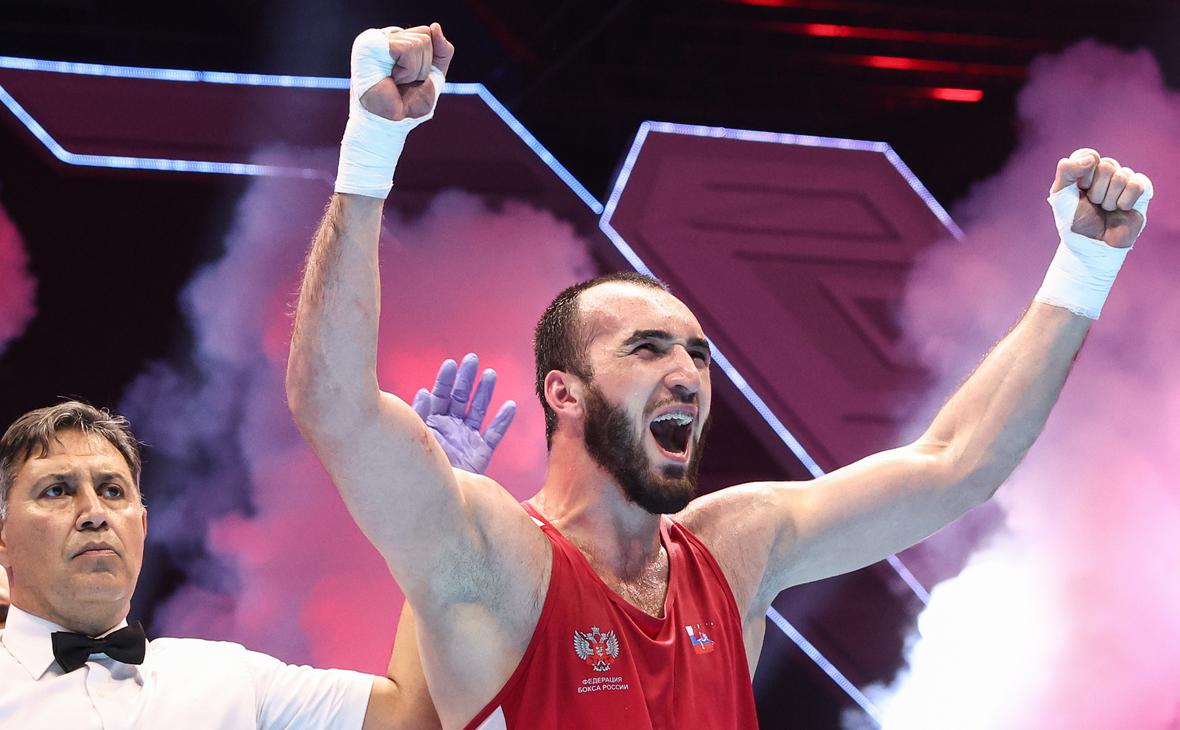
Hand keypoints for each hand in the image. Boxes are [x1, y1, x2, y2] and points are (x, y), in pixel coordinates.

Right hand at [361, 22, 454, 120]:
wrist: (389, 124)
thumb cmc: (407, 103)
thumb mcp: (433, 74)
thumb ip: (442, 51)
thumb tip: (435, 26)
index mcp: (396, 40)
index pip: (427, 33)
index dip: (429, 60)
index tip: (413, 78)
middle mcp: (384, 36)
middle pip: (425, 35)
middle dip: (423, 66)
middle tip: (404, 82)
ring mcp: (375, 38)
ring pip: (419, 42)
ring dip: (414, 71)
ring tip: (396, 82)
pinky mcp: (371, 44)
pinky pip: (408, 48)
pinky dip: (408, 71)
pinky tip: (392, 79)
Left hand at [411, 353, 515, 474]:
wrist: (428, 503)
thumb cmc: (414, 471)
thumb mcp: (413, 439)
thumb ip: (418, 416)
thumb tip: (423, 392)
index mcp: (431, 422)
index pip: (439, 395)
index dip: (445, 379)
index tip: (450, 364)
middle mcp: (450, 427)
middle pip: (460, 398)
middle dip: (466, 378)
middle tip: (472, 360)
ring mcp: (466, 439)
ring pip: (478, 411)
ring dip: (484, 392)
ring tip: (490, 374)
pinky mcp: (480, 454)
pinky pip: (494, 434)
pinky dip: (502, 421)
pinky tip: (510, 406)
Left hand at [1052, 148, 1151, 248]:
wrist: (1092, 244)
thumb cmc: (1075, 221)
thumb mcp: (1061, 196)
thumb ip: (1066, 171)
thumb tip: (1092, 158)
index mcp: (1085, 170)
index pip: (1089, 154)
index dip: (1084, 173)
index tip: (1080, 189)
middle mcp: (1105, 173)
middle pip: (1107, 165)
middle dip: (1097, 190)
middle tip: (1093, 203)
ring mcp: (1123, 181)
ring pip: (1122, 175)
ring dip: (1110, 199)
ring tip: (1105, 209)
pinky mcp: (1140, 192)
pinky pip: (1138, 184)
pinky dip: (1126, 200)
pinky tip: (1121, 209)